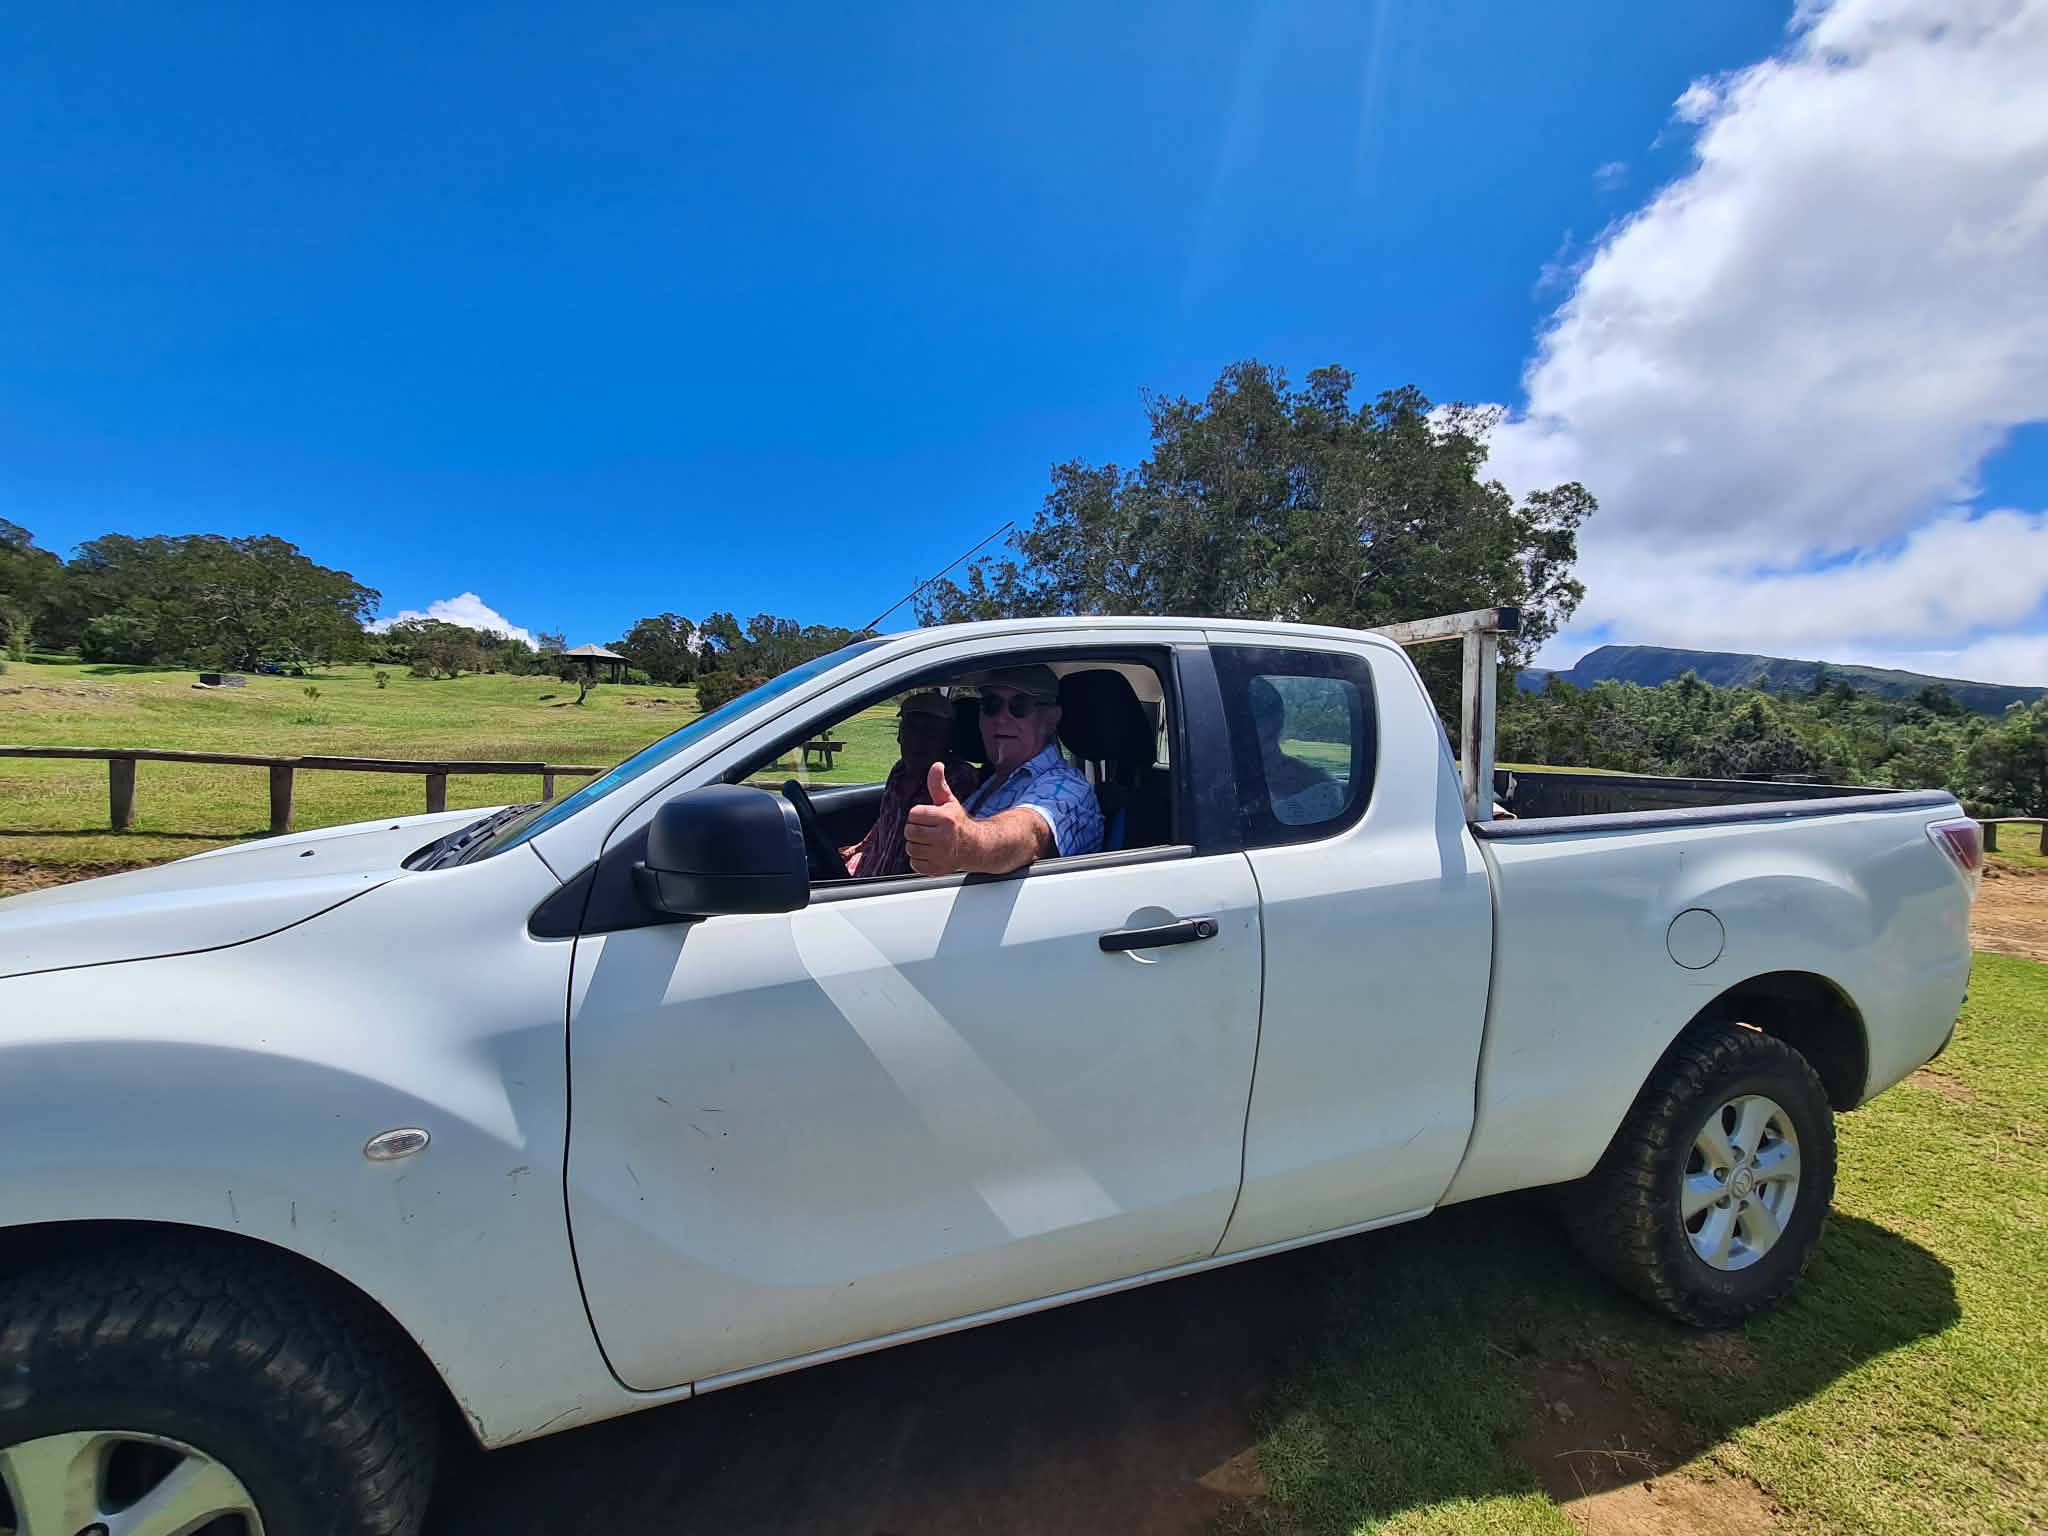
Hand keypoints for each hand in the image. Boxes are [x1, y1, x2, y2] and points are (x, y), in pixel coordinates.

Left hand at [904, 760, 975, 874]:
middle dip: (915, 830)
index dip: (919, 815)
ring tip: (929, 842)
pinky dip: (919, 859)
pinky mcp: (937, 869)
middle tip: (927, 830)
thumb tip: (936, 765)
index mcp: (945, 819)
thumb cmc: (958, 823)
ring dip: (916, 845)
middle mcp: (943, 837)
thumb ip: (938, 785)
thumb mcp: (949, 802)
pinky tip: (930, 853)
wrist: (975, 847)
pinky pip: (914, 863)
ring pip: (910, 848)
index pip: (914, 814)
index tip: (929, 818)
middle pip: (910, 831)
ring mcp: (940, 855)